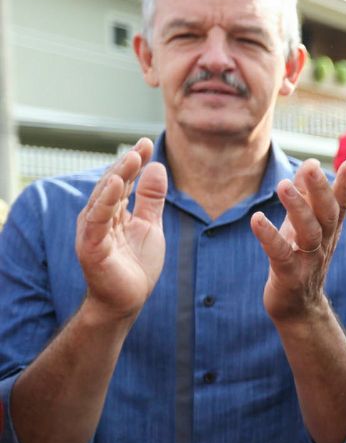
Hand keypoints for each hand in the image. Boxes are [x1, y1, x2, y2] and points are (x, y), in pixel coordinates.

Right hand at [75, 138, 167, 319]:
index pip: (124, 181)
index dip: (135, 162)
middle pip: (112, 185)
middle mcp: (99, 217)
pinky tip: (117, 185)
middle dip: (126, 164)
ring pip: (104, 198)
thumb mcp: (150, 226)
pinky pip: (97, 220)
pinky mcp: (91, 246)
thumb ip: (151, 199)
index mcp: (113, 211)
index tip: (148, 142)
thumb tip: (157, 167)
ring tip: (130, 158)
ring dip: (117, 176)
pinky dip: (105, 202)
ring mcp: (93, 231)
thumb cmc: (136, 265)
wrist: (127, 300)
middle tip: (141, 146)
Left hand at [250, 158, 345, 323]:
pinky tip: (257, 219)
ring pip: (309, 232)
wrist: (297, 308)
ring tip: (283, 184)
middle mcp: (323, 244)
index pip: (341, 204)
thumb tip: (308, 164)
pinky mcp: (289, 275)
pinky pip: (281, 254)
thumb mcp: (304, 226)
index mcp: (329, 231)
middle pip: (327, 214)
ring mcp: (308, 261)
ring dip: (298, 208)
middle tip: (311, 164)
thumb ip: (307, 197)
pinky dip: (270, 236)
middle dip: (321, 189)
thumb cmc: (299, 260)